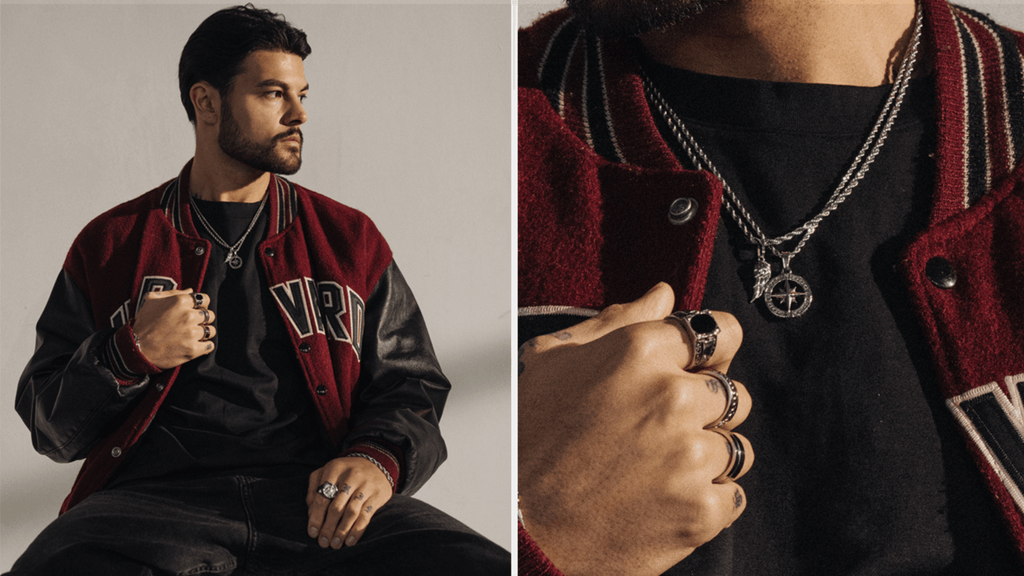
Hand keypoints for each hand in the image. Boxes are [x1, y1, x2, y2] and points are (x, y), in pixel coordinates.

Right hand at [133, 289, 215, 369]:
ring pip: (211, 330)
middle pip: (210, 315)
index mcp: (180, 302)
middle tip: (192, 325)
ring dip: (204, 333)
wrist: (135, 348)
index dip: (200, 305)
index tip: (195, 311)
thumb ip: (172, 293)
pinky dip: (205, 346)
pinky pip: (210, 345)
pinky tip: (196, 345)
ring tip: (193, 336)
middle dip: (202, 320)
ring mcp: (191, 333)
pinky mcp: (193, 350)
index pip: (204, 299)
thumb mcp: (151, 301)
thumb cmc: (143, 323)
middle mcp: (188, 316)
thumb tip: (190, 291)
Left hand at [306, 456, 392, 548]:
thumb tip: (311, 513)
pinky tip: (350, 541)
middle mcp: (351, 476)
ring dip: (342, 531)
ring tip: (335, 544)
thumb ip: (314, 489)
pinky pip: (366, 515)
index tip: (312, 533)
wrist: (377, 464)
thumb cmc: (345, 472)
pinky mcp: (377, 495)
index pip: (322, 497)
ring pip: (351, 512)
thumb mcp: (327, 472)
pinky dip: (357, 530)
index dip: (316, 517)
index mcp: (335, 469)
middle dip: (328, 527)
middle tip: (323, 542)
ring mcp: (365, 485)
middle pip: (336, 507)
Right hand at [518, 283, 752, 575]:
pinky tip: (664, 499)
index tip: (696, 367)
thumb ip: (616, 323)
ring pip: (737, 446)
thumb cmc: (529, 442)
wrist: (521, 529)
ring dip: (707, 458)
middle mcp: (673, 398)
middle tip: (658, 432)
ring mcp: (691, 457)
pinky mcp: (701, 510)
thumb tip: (663, 296)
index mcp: (640, 353)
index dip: (707, 352)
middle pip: (732, 392)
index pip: (719, 332)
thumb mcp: (554, 363)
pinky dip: (706, 500)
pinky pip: (734, 495)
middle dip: (704, 410)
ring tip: (658, 469)